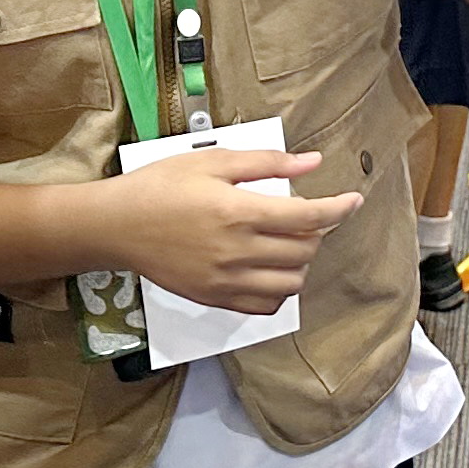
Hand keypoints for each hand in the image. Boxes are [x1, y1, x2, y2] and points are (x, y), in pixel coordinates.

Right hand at [91, 148, 361, 312]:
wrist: (115, 226)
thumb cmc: (159, 187)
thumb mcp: (211, 162)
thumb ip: (266, 164)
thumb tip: (310, 163)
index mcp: (239, 212)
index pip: (309, 217)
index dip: (339, 208)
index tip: (353, 201)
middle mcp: (237, 251)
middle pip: (305, 250)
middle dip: (315, 232)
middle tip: (302, 217)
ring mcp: (226, 280)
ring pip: (291, 282)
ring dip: (300, 262)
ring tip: (286, 244)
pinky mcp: (214, 298)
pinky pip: (265, 305)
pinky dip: (279, 290)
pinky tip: (270, 270)